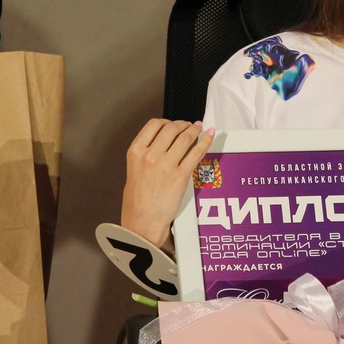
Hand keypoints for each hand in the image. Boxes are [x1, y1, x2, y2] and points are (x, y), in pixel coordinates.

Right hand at [121, 119, 215, 248]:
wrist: (142, 222)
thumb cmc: (138, 200)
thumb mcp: (134, 169)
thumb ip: (146, 152)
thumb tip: (164, 139)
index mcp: (135, 152)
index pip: (153, 124)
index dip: (167, 121)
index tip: (173, 123)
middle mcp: (150, 155)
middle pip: (171, 128)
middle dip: (183, 124)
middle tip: (189, 126)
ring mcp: (166, 165)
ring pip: (185, 137)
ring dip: (194, 130)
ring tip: (199, 128)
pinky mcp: (181, 175)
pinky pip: (196, 152)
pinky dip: (205, 140)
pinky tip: (210, 134)